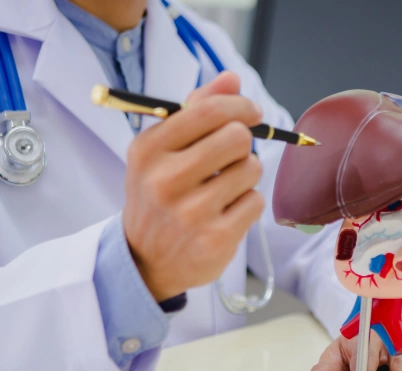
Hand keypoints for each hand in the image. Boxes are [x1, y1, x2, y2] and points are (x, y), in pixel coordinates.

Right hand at [123, 71, 264, 300]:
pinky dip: (247, 203)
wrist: (145, 260)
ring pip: (251, 169)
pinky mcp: (215, 239)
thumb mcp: (162, 150)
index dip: (240, 106)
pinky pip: (255, 201)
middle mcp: (165, 180)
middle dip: (243, 142)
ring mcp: (190, 213)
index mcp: (148, 150)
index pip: (208, 110)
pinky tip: (226, 211)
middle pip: (237, 137)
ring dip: (246, 174)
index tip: (250, 112)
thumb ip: (196, 109)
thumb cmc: (159, 194)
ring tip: (224, 187)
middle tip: (233, 154)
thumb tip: (231, 78)